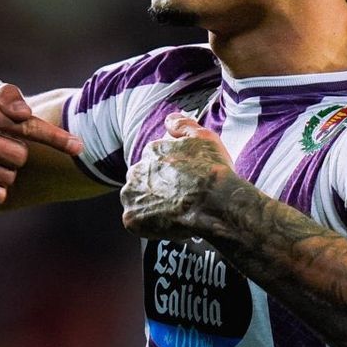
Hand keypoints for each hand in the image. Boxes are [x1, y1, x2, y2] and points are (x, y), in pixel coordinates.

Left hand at [121, 113, 240, 239]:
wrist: (214, 203)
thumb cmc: (212, 172)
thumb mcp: (204, 137)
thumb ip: (183, 125)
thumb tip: (169, 121)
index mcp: (152, 151)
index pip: (155, 162)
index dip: (170, 174)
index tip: (182, 182)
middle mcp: (137, 171)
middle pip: (143, 181)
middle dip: (157, 189)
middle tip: (179, 198)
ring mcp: (132, 195)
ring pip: (137, 200)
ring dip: (150, 206)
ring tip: (173, 212)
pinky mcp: (132, 218)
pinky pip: (137, 222)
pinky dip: (148, 225)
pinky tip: (168, 223)